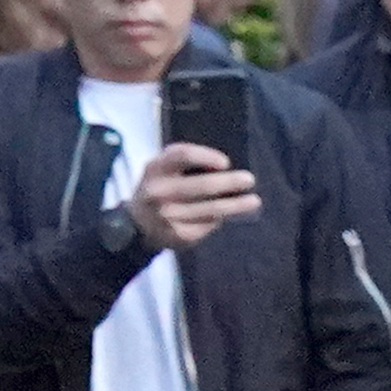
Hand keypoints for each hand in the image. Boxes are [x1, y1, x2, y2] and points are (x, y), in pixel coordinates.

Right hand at [125, 143, 258, 252]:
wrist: (137, 224)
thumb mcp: (161, 170)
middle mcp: (158, 192)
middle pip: (200, 186)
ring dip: (235, 206)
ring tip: (254, 201)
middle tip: (249, 179)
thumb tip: (225, 167)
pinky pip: (208, 225)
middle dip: (228, 182)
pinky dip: (219, 219)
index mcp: (155, 168)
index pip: (181, 156)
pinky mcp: (178, 235)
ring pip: (210, 210)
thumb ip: (184, 164)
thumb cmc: (159, 188)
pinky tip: (227, 215)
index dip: (205, 156)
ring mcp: (168, 216)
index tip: (225, 162)